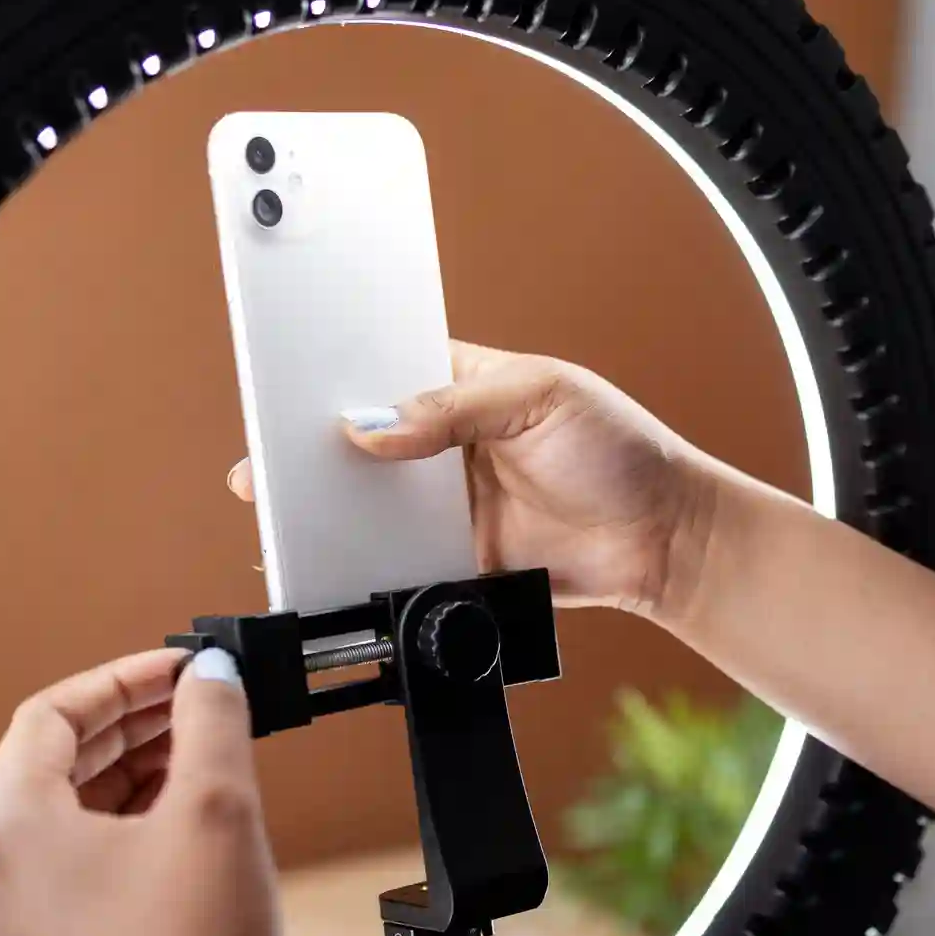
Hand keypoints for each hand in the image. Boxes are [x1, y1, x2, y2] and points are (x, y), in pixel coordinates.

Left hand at [0, 647, 287, 935]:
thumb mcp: (216, 809)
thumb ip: (212, 722)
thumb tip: (211, 676)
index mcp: (12, 831)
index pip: (48, 716)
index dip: (121, 678)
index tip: (178, 668)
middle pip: (52, 767)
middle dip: (131, 726)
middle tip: (194, 704)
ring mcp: (19, 931)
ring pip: (66, 823)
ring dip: (132, 778)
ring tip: (200, 760)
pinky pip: (77, 874)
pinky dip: (126, 834)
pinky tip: (185, 832)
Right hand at [228, 342, 713, 616]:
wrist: (664, 539)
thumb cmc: (621, 449)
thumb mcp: (540, 397)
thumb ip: (451, 409)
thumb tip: (371, 426)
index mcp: (460, 383)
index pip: (379, 369)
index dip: (333, 379)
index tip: (286, 389)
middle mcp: (444, 444)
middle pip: (359, 444)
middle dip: (313, 453)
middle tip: (270, 464)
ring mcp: (446, 504)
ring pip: (369, 507)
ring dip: (334, 513)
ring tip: (293, 518)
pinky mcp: (455, 559)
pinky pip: (397, 563)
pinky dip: (368, 567)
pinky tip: (340, 566)